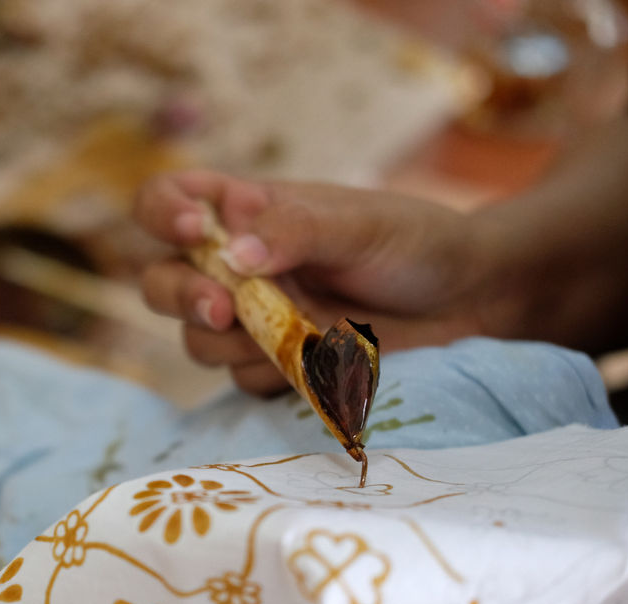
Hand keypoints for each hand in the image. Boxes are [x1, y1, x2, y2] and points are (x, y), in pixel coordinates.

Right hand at [135, 170, 513, 394]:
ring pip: (197, 339)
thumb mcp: (359, 223)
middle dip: (181, 297)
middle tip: (223, 311)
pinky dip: (274, 374)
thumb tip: (233, 256)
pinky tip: (323, 360)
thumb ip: (295, 230)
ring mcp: (252, 318)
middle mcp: (236, 266)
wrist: (466, 302)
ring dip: (232, 343)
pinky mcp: (274, 363)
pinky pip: (243, 379)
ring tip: (301, 335)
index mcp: (245, 212)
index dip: (163, 212)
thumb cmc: (414, 242)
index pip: (169, 201)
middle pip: (161, 281)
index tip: (192, 231)